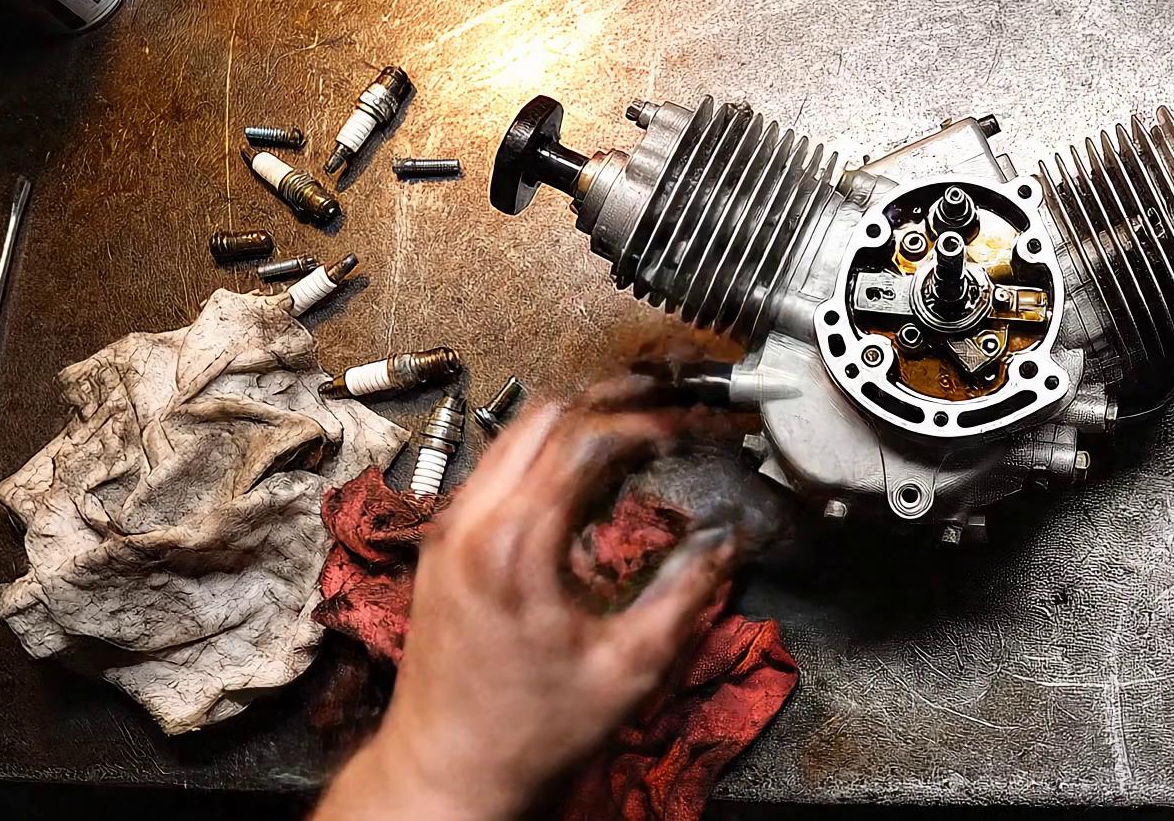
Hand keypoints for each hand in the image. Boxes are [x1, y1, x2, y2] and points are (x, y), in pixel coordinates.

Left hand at [315, 377, 737, 820]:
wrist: (447, 773)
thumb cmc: (529, 732)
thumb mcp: (629, 667)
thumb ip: (686, 591)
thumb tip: (728, 539)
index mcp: (516, 543)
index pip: (588, 440)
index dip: (651, 422)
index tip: (693, 426)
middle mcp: (472, 522)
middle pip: (546, 416)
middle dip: (614, 401)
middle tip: (669, 402)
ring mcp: (450, 530)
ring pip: (515, 433)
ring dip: (578, 420)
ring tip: (636, 425)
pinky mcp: (445, 545)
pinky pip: (496, 467)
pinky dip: (546, 450)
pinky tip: (586, 474)